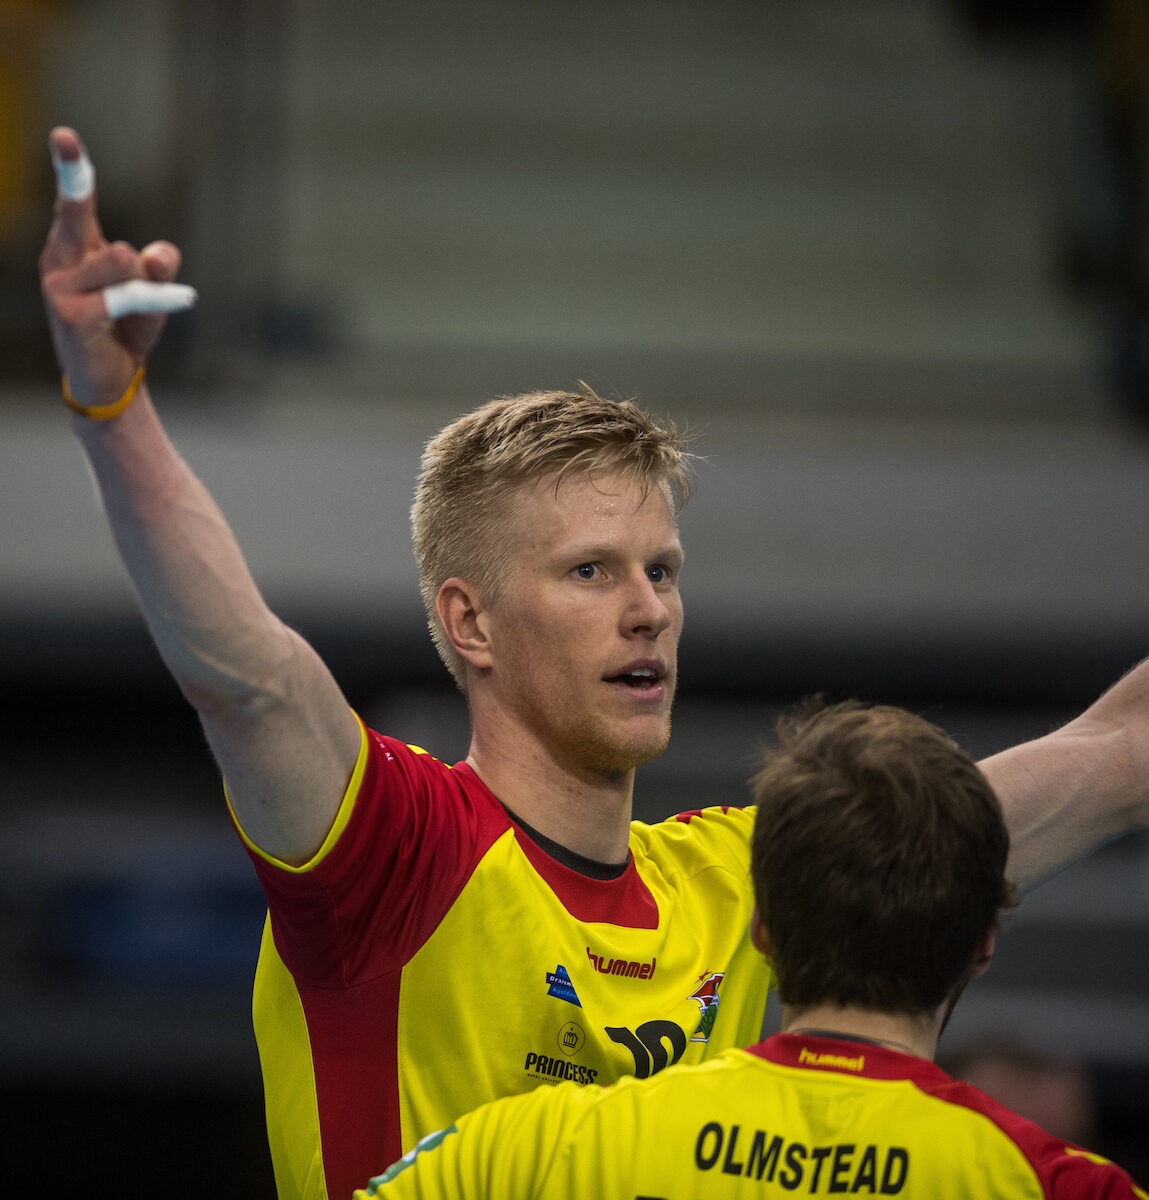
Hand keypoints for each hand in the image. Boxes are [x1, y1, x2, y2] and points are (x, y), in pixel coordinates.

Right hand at [39, 127, 195, 408]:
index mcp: (74, 248)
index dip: (71, 168)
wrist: (110, 379)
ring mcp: (60, 288)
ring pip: (120, 261)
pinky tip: (181, 301)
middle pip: (76, 216)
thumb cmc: (126, 327)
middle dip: (77, 186)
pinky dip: (157, 300)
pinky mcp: (72, 316)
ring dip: (146, 284)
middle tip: (76, 159)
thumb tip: (156, 254)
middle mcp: (59, 262)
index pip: (72, 203)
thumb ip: (158, 267)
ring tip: (143, 307)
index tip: (65, 135)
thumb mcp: (151, 291)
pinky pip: (126, 296)